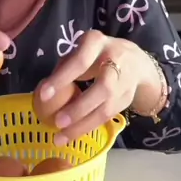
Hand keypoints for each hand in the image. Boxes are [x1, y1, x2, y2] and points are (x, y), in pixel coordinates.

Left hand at [38, 30, 161, 144]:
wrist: (137, 62)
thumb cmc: (97, 55)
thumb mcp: (82, 50)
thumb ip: (66, 65)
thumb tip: (46, 89)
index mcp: (97, 43)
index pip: (80, 61)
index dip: (62, 78)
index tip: (43, 95)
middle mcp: (116, 61)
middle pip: (101, 88)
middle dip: (78, 108)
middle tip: (57, 122)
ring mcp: (125, 82)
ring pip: (106, 107)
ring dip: (83, 125)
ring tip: (61, 137)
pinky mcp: (127, 100)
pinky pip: (107, 116)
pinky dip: (89, 127)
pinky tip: (73, 135)